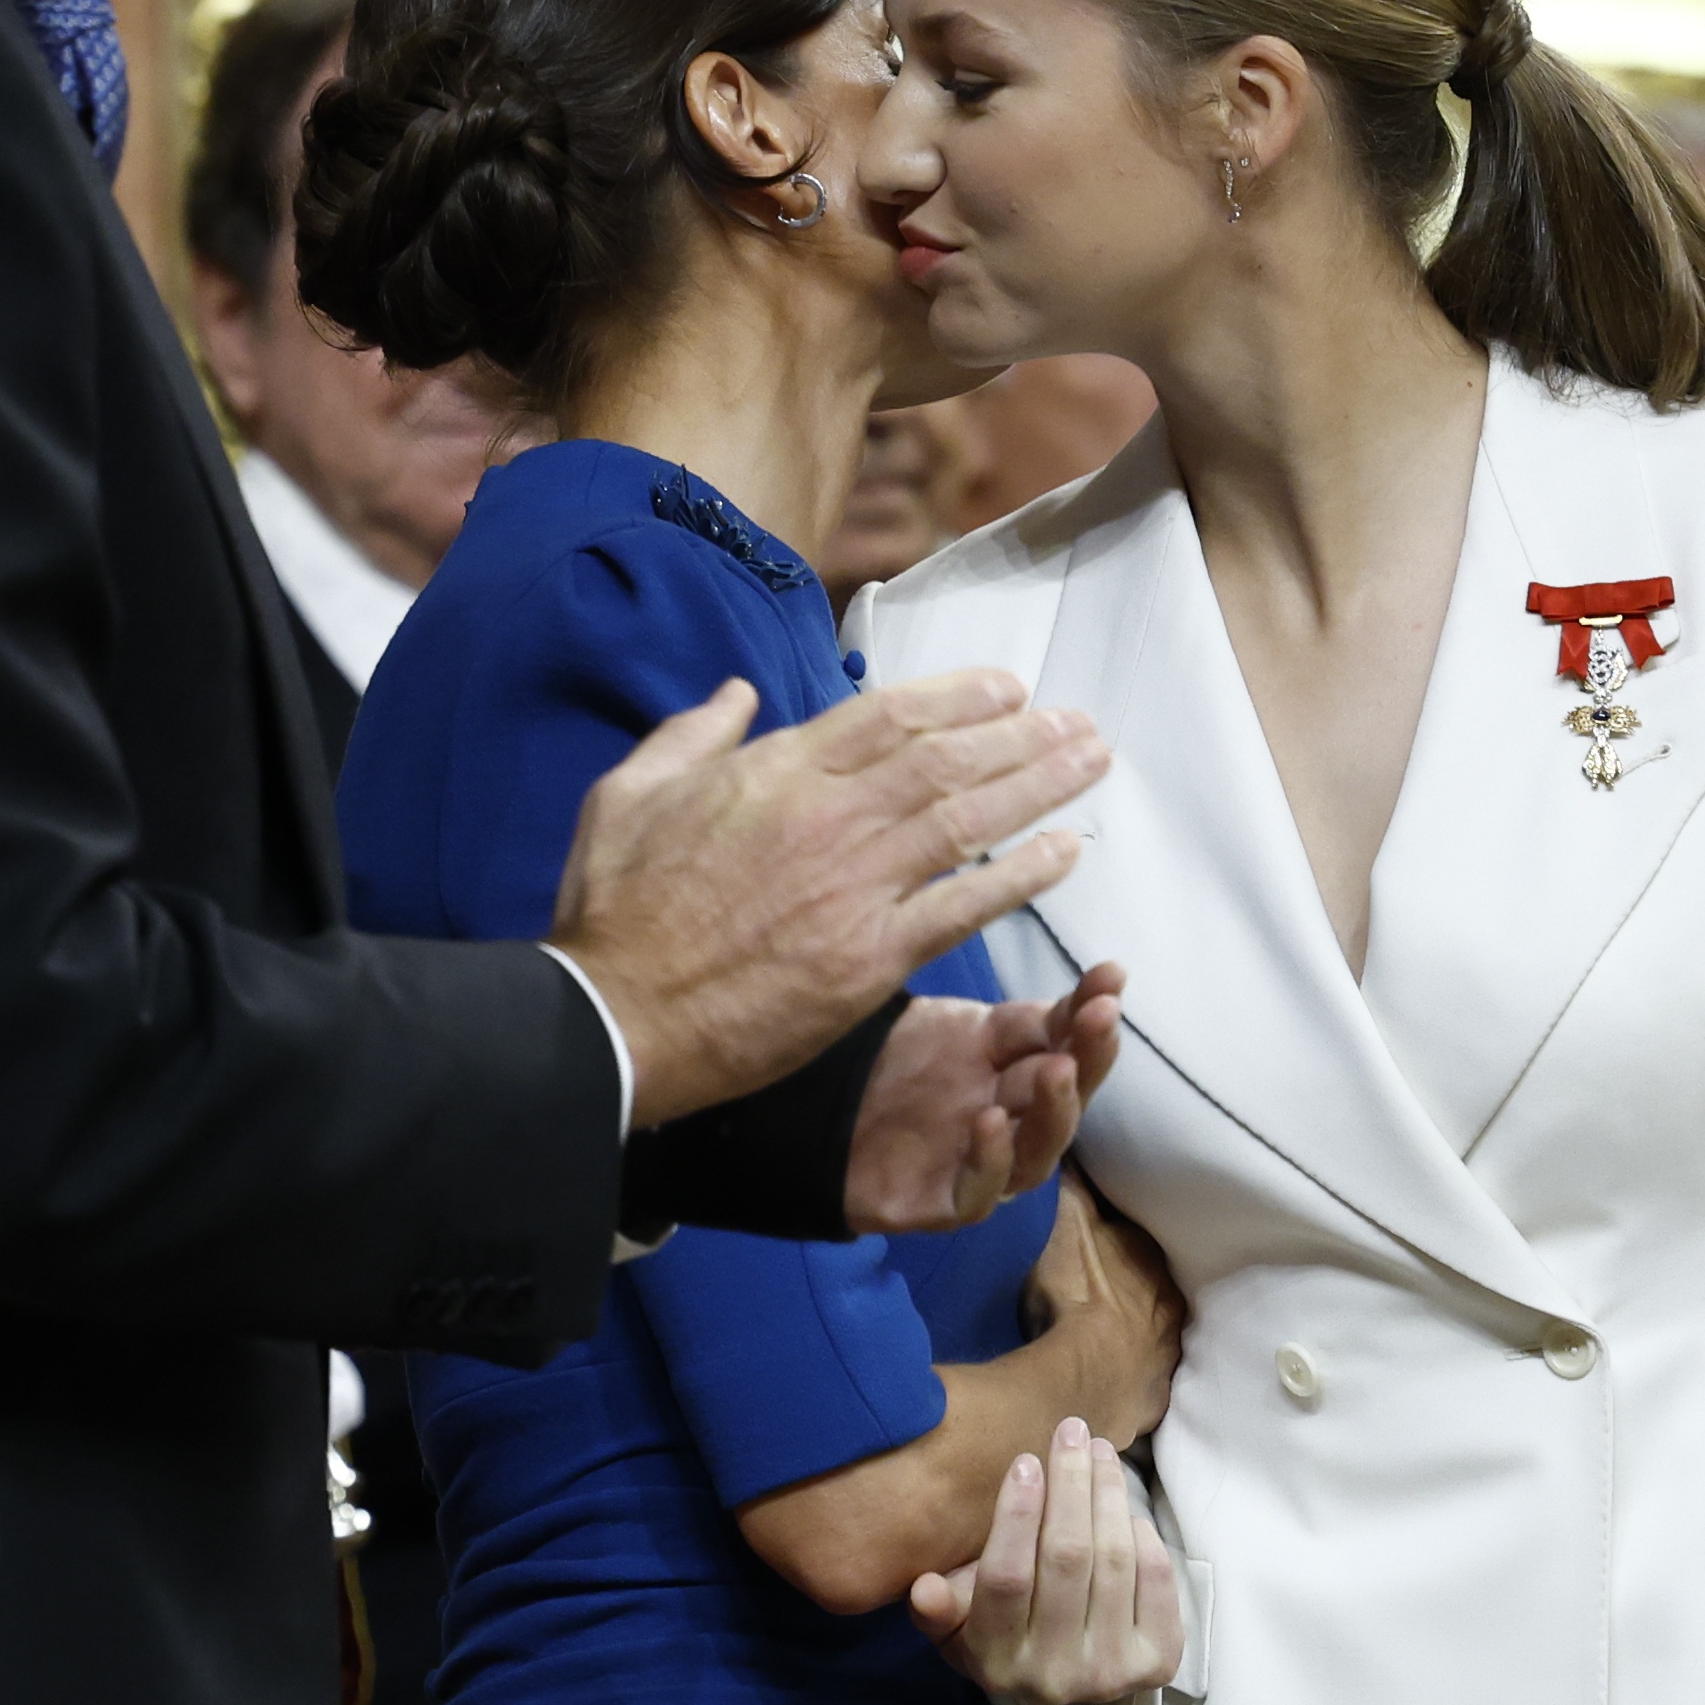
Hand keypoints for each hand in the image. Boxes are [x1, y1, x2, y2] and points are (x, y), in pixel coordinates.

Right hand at [550, 671, 1108, 1134]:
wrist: (615, 1016)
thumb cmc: (612, 909)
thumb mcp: (628, 793)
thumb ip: (691, 734)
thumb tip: (736, 693)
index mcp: (774, 773)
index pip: (887, 716)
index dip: (958, 695)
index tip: (1009, 687)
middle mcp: (827, 819)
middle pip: (946, 760)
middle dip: (1021, 735)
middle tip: (1078, 723)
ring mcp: (853, 889)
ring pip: (968, 821)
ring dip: (1039, 787)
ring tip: (1092, 764)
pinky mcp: (868, 959)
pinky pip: (963, 907)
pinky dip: (1020, 876)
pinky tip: (1066, 853)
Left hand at [841, 966, 1127, 1235]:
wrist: (821, 1120)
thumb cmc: (897, 1069)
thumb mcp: (956, 1028)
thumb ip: (1017, 1022)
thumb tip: (1093, 988)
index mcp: (1017, 1070)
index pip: (1062, 1039)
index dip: (1088, 1011)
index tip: (1112, 976)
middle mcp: (1014, 1119)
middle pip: (1064, 1094)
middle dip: (1088, 1057)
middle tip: (1100, 1019)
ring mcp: (985, 1166)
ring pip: (1038, 1149)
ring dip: (1055, 1110)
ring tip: (1058, 1069)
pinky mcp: (947, 1204)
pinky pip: (980, 1193)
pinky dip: (990, 1161)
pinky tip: (989, 1123)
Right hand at [912, 1417, 1183, 1704]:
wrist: (1069, 1689)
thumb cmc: (1002, 1637)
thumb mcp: (956, 1628)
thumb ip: (937, 1608)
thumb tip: (923, 1588)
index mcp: (996, 1661)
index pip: (1007, 1577)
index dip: (1017, 1514)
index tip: (1027, 1460)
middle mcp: (1055, 1674)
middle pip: (1067, 1557)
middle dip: (1071, 1483)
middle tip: (1072, 1432)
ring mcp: (1112, 1671)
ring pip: (1113, 1560)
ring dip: (1108, 1493)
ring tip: (1099, 1451)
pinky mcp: (1158, 1661)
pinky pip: (1155, 1579)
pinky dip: (1142, 1534)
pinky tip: (1124, 1506)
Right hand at [1022, 1174, 1184, 1446]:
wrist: (1086, 1381)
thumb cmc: (1074, 1299)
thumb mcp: (1068, 1228)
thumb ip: (1074, 1190)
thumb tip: (1076, 1148)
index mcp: (1150, 1261)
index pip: (1141, 1238)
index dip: (1122, 1236)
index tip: (1106, 1234)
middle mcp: (1169, 1305)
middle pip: (1154, 1287)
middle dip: (1138, 1285)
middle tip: (1109, 1284)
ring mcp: (1166, 1355)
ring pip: (1157, 1334)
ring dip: (1139, 1333)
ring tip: (1110, 1335)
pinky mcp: (1154, 1399)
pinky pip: (1145, 1382)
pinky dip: (1133, 1379)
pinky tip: (1115, 1381)